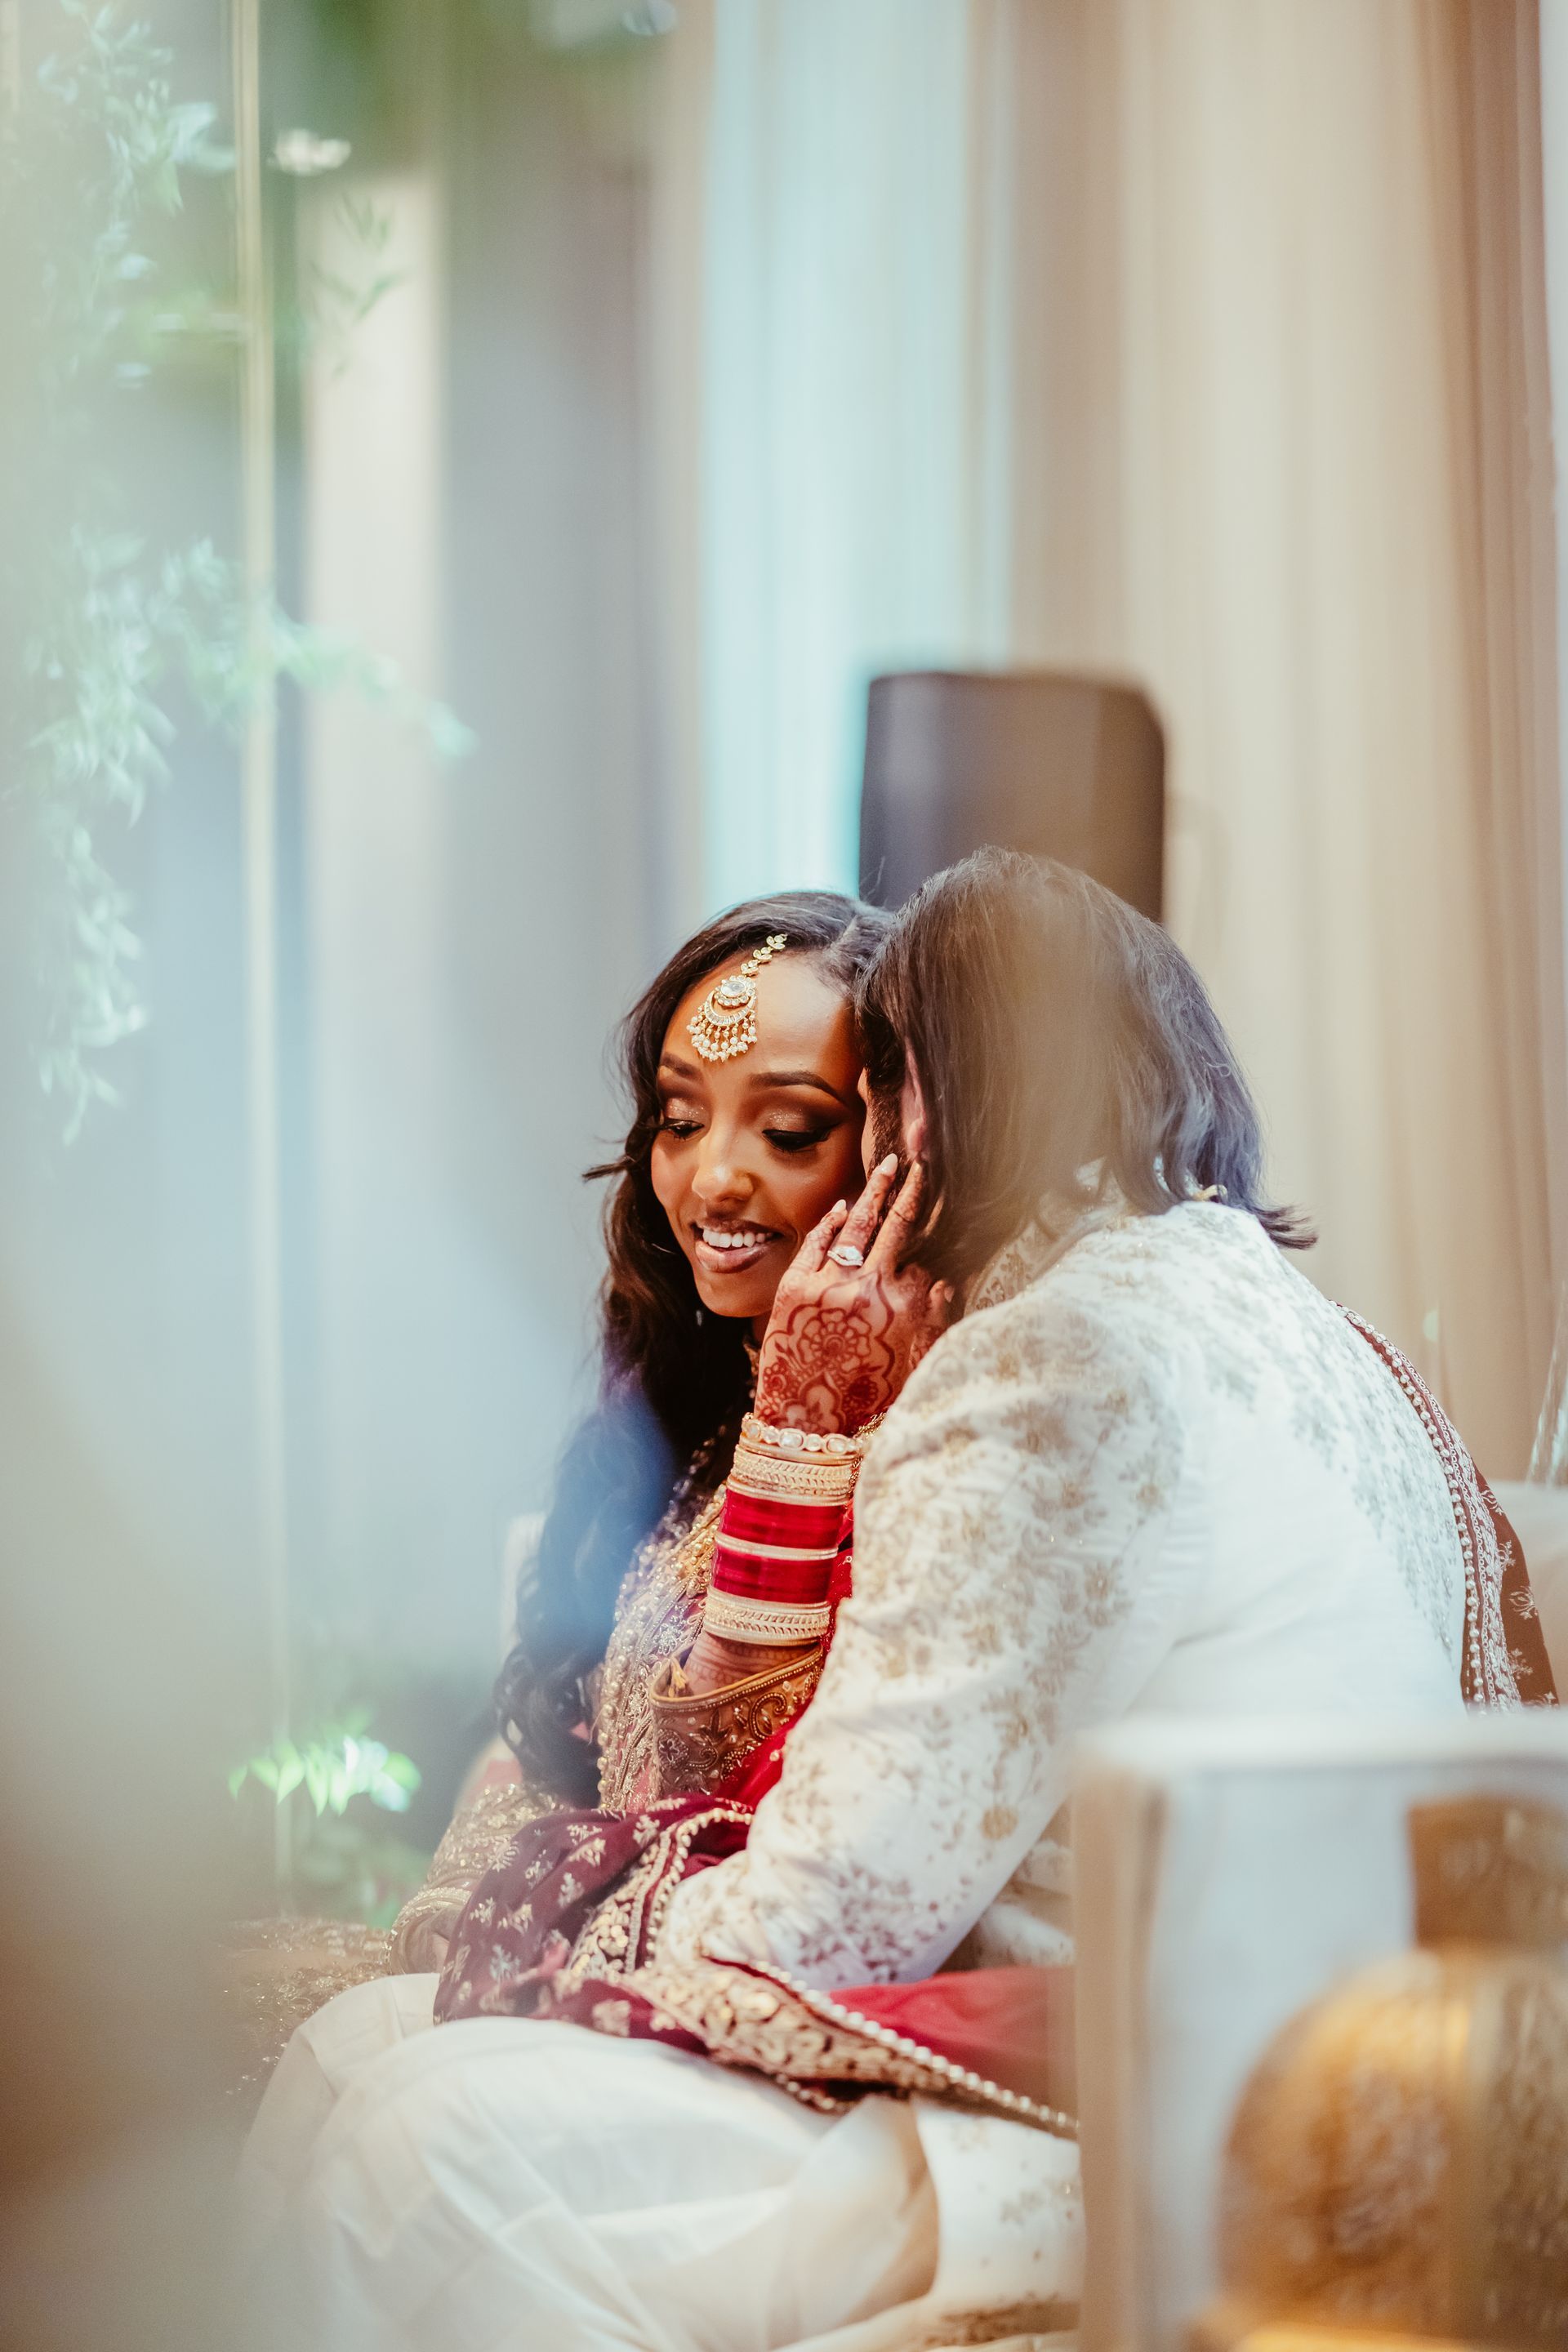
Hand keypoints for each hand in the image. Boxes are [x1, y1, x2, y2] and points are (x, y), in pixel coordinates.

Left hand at [753, 1158, 953, 1435]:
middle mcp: (865, 1288)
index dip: (926, 1232)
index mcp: (900, 1307)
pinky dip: (829, 1223)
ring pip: (853, 1227)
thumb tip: (943, 1279)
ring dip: (871, 1193)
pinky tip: (841, 1206)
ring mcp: (825, 1284)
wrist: (805, 1425)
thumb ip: (933, 1319)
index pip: (920, 1258)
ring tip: (885, 1168)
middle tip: (916, 1164)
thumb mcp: (913, 1364)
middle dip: (906, 1190)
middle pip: (892, 1226)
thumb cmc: (864, 1403)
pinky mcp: (792, 1288)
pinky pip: (814, 1244)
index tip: (932, 1201)